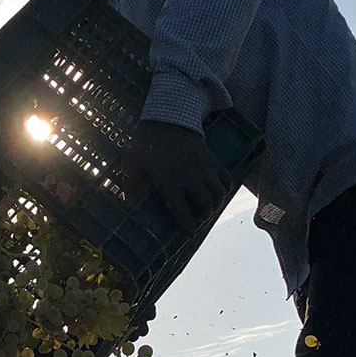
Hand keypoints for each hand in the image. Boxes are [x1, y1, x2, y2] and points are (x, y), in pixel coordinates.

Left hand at [116, 120, 233, 234]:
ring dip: (215, 204)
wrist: (167, 121)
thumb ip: (131, 187)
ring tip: (207, 209)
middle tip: (198, 220)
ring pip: (219, 194)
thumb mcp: (132, 166)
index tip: (189, 234)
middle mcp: (190, 178)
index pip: (183, 212)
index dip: (188, 227)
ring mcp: (204, 169)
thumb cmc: (145, 147)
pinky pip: (227, 178)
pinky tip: (216, 192)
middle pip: (206, 205)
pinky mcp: (212, 160)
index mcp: (170, 183)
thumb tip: (128, 207)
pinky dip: (225, 188)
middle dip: (203, 217)